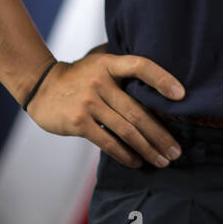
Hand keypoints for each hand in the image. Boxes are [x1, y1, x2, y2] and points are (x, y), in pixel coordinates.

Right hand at [24, 45, 185, 168]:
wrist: (40, 86)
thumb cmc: (78, 76)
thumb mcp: (99, 61)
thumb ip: (122, 64)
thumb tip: (157, 69)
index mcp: (110, 64)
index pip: (141, 66)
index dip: (162, 79)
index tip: (181, 96)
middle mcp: (100, 81)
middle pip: (138, 111)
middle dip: (161, 134)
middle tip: (176, 151)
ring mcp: (89, 102)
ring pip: (126, 130)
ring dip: (148, 149)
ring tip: (162, 161)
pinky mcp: (79, 122)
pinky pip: (107, 142)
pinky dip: (125, 154)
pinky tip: (137, 162)